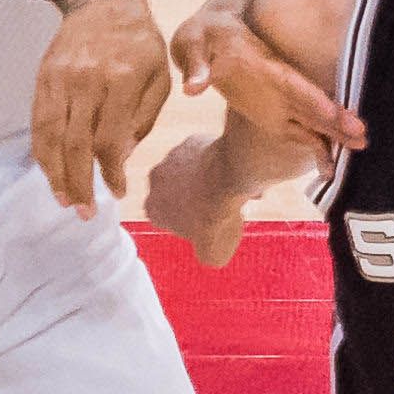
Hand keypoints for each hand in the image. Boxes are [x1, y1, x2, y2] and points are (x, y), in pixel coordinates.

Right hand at [28, 0, 170, 209]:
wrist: (104, 2)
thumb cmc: (142, 46)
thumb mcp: (159, 78)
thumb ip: (143, 119)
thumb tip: (119, 159)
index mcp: (122, 80)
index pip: (109, 138)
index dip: (110, 173)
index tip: (117, 192)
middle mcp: (87, 80)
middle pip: (75, 143)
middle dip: (79, 183)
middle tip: (83, 213)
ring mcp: (60, 78)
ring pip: (50, 135)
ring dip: (54, 174)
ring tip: (63, 199)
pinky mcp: (43, 77)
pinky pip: (38, 121)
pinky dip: (42, 151)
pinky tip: (50, 171)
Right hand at [141, 134, 250, 270]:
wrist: (230, 178)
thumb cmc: (218, 218)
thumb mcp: (213, 254)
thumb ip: (206, 253)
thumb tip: (210, 248)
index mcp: (153, 209)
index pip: (166, 219)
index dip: (189, 224)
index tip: (208, 226)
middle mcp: (155, 180)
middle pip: (178, 193)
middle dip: (198, 199)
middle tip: (223, 207)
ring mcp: (172, 156)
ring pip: (192, 171)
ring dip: (210, 180)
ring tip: (236, 192)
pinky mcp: (191, 140)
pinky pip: (206, 153)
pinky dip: (220, 161)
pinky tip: (240, 173)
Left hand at [172, 0, 361, 158]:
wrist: (213, 32)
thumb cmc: (205, 33)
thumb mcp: (194, 43)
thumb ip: (197, 66)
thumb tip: (193, 88)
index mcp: (264, 66)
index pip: (293, 83)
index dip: (312, 97)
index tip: (332, 112)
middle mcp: (280, 86)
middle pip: (313, 103)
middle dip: (336, 119)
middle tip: (362, 136)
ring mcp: (281, 101)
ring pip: (313, 120)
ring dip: (334, 135)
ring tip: (360, 150)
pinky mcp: (275, 113)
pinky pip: (301, 132)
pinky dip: (316, 148)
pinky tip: (330, 169)